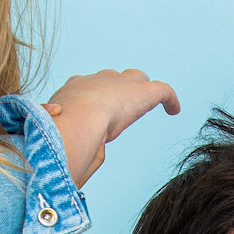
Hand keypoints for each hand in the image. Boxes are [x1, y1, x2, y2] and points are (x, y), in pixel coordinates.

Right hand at [45, 69, 179, 186]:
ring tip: (147, 101)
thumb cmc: (61, 132)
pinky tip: (174, 110)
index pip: (85, 86)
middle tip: (121, 105)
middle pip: (111, 79)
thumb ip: (74, 144)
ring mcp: (121, 83)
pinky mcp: (144, 91)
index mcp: (74, 90)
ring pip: (136, 78)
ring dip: (140, 89)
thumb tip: (91, 155)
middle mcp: (96, 80)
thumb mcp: (60, 137)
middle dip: (115, 88)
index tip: (94, 109)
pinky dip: (169, 99)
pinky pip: (163, 91)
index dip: (92, 97)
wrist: (78, 116)